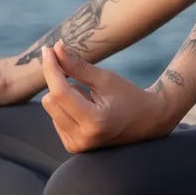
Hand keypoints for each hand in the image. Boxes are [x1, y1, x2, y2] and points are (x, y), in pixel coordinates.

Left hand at [38, 43, 174, 151]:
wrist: (147, 121)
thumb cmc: (129, 96)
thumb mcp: (106, 78)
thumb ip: (77, 66)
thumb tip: (55, 49)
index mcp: (93, 121)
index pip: (60, 92)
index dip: (52, 69)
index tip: (48, 50)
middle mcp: (82, 139)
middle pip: (50, 101)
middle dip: (59, 82)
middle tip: (80, 77)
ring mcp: (76, 145)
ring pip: (51, 108)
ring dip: (65, 96)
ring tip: (91, 99)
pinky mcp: (72, 146)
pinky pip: (55, 117)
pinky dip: (66, 107)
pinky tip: (87, 110)